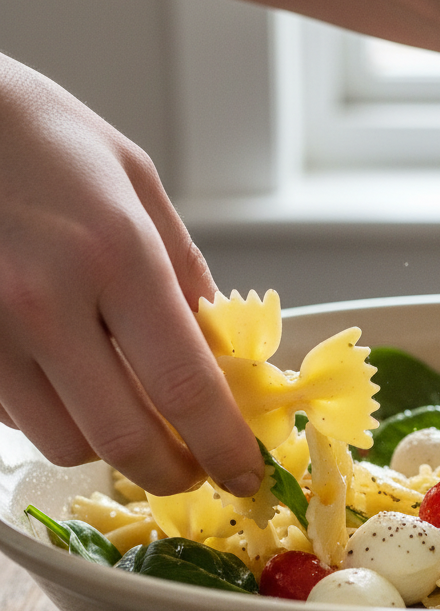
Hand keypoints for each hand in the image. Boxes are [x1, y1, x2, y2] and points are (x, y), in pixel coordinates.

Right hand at [0, 54, 263, 495]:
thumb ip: (184, 270)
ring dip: (109, 443)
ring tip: (125, 407)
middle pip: (124, 439)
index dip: (223, 447)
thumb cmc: (39, 135)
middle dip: (171, 471)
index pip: (185, 387)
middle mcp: (45, 301)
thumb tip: (221, 347)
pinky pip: (13, 418)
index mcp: (116, 253)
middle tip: (193, 469)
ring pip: (65, 442)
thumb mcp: (135, 182)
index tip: (245, 475)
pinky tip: (63, 374)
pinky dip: (52, 414)